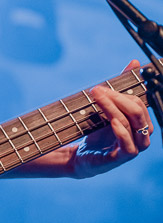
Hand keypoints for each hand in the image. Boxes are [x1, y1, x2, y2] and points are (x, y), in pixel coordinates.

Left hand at [71, 60, 152, 178]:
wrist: (81, 156)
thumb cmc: (97, 133)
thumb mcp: (107, 108)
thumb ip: (121, 87)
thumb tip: (134, 63)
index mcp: (141, 123)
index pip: (140, 103)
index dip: (124, 92)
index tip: (104, 86)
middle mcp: (141, 136)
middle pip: (138, 113)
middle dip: (117, 98)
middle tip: (98, 90)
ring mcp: (133, 148)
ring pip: (131, 126)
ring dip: (113, 109)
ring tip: (98, 99)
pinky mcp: (121, 159)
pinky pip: (129, 146)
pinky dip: (122, 132)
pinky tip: (112, 121)